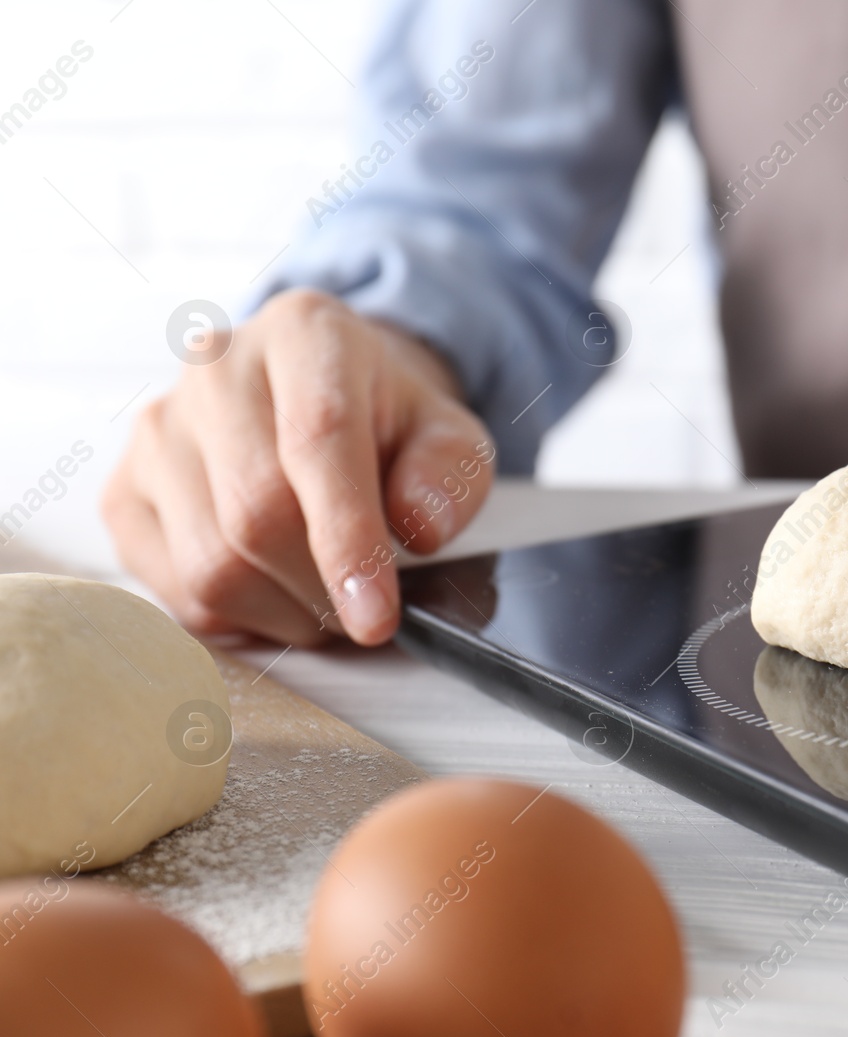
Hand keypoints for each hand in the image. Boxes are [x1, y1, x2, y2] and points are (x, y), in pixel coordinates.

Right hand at [103, 289, 496, 645]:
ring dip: (283, 612)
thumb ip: (449, 475)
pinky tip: (277, 596)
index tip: (377, 617)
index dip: (349, 540)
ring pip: (210, 564)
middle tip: (365, 614)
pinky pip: (174, 587)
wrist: (320, 397)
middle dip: (321, 589)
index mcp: (306, 333)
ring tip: (327, 603)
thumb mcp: (449, 435)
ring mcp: (159, 429)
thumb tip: (420, 527)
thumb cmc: (389, 424)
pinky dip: (238, 618)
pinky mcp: (125, 491)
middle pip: (257, 514)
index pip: (318, 441)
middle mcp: (217, 368)